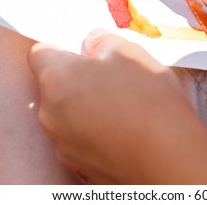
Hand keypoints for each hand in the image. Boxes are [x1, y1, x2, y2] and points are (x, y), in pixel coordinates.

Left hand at [28, 31, 206, 183]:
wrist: (167, 159)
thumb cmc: (147, 99)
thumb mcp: (129, 53)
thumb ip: (102, 41)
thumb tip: (91, 42)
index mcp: (56, 79)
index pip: (39, 53)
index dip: (59, 46)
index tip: (82, 48)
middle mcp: (50, 113)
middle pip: (53, 85)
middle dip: (76, 76)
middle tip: (110, 72)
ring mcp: (63, 143)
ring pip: (66, 112)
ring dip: (85, 103)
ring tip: (122, 102)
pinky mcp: (79, 165)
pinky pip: (79, 137)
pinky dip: (93, 129)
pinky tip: (122, 127)